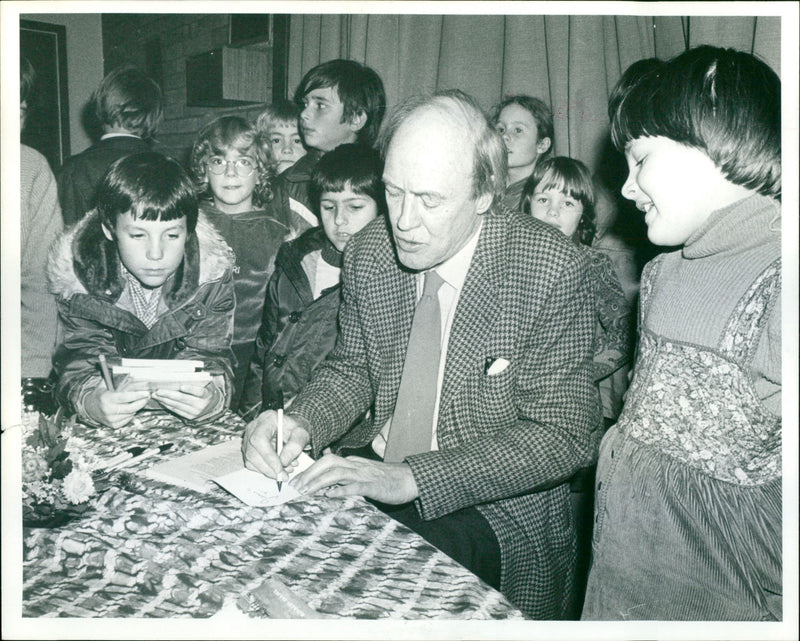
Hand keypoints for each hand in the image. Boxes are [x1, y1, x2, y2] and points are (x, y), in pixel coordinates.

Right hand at [84, 386, 151, 428]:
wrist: (89, 408)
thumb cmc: (101, 395)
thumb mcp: (105, 385)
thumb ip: (117, 381)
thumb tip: (133, 376)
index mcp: (106, 398)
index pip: (125, 397)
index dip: (137, 395)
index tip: (146, 393)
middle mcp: (107, 410)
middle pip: (130, 408)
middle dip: (141, 402)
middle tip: (147, 397)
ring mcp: (110, 419)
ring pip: (131, 414)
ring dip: (136, 408)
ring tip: (138, 402)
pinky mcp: (113, 425)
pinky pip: (128, 420)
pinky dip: (131, 414)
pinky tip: (130, 409)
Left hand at [152, 382, 219, 419]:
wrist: (212, 405)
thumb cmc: (206, 391)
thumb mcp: (206, 385)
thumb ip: (196, 382)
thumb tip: (179, 376)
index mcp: (207, 395)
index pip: (199, 392)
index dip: (191, 389)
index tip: (182, 386)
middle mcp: (201, 405)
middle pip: (184, 399)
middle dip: (169, 394)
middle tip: (158, 391)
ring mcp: (195, 412)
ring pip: (177, 405)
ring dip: (165, 400)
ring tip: (156, 395)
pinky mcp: (189, 417)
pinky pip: (176, 411)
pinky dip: (167, 405)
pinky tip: (161, 401)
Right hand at [243, 410, 309, 481]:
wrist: (290, 428)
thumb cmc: (295, 429)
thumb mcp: (302, 434)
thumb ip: (295, 446)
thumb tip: (283, 462)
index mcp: (266, 419)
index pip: (260, 439)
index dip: (268, 456)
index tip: (280, 468)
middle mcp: (253, 428)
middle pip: (252, 452)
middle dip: (269, 468)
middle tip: (284, 475)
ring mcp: (247, 438)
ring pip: (250, 460)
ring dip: (267, 470)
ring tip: (285, 470)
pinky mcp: (247, 448)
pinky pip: (251, 463)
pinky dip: (264, 469)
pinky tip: (277, 468)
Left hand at [291, 454, 418, 503]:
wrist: (411, 479)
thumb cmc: (387, 480)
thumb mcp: (364, 476)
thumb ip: (347, 479)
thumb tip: (328, 487)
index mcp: (353, 463)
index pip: (326, 461)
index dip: (309, 469)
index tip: (296, 480)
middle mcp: (356, 465)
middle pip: (328, 462)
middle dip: (309, 473)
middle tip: (295, 487)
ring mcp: (365, 474)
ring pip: (337, 473)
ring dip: (319, 482)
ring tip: (305, 492)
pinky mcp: (374, 486)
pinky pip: (355, 486)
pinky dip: (341, 490)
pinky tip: (330, 496)